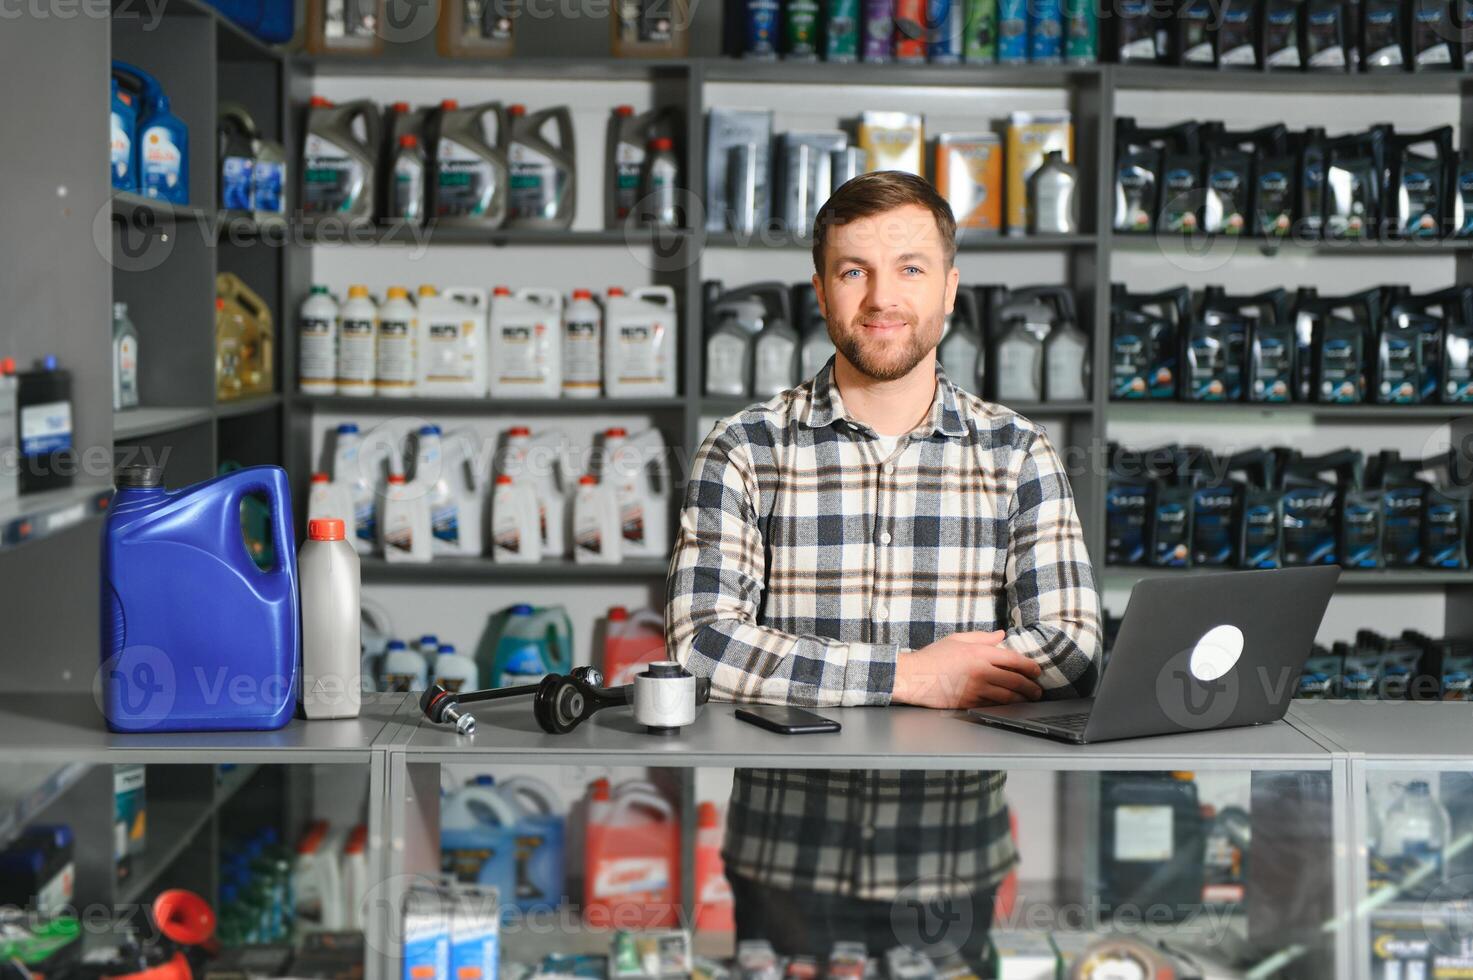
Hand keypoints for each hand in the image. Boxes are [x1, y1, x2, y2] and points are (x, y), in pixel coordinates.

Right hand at [892, 630, 1043, 708]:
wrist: (914, 677)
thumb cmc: (933, 657)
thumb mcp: (958, 639)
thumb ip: (982, 637)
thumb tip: (1001, 636)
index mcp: (980, 653)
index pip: (1014, 660)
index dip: (1029, 666)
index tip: (1036, 671)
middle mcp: (981, 671)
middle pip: (1015, 681)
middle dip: (1031, 687)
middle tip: (1037, 690)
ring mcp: (976, 689)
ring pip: (1007, 696)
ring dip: (1021, 699)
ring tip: (1028, 699)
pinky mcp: (969, 703)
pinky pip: (993, 705)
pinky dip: (1004, 706)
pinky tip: (1010, 705)